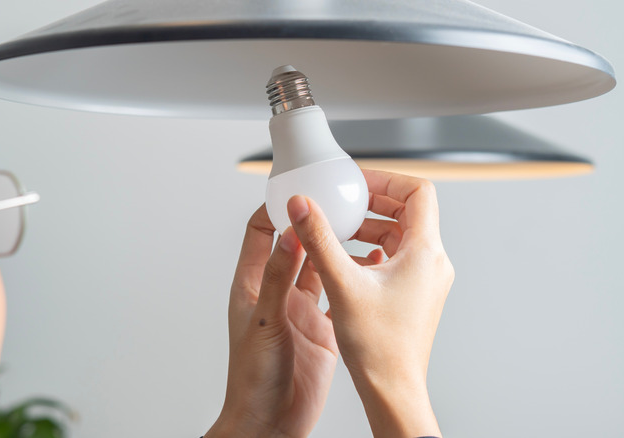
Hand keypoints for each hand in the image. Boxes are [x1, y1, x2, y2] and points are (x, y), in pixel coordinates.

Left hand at [206, 205, 342, 437]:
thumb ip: (278, 277)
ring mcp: (301, 310)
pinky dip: (354, 279)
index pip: (259, 232)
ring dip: (338, 249)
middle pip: (295, 245)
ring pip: (322, 267)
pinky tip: (371, 267)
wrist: (270, 421)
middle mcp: (277, 292)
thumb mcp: (266, 320)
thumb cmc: (253, 378)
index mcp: (252, 285)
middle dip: (314, 223)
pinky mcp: (323, 329)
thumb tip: (290, 234)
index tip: (297, 190)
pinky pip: (341, 295)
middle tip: (338, 202)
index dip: (274, 208)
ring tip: (362, 228)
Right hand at [286, 170, 453, 437]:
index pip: (419, 192)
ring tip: (341, 230)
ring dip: (372, 227)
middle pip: (410, 212)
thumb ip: (319, 239)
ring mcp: (426, 280)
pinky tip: (347, 260)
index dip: (388, 180)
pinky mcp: (415, 295)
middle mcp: (432, 263)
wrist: (392, 390)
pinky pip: (397, 258)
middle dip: (375, 203)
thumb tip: (302, 206)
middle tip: (346, 202)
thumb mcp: (341, 283)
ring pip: (402, 236)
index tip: (360, 183)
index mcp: (424, 253)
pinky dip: (374, 250)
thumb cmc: (378, 348)